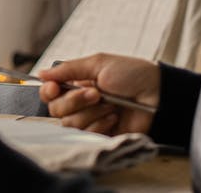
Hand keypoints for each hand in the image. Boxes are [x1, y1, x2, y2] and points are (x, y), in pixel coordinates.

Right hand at [37, 53, 159, 135]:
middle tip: (96, 93)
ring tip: (110, 104)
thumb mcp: (98, 63)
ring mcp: (90, 120)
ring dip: (91, 113)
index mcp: (77, 84)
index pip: (50, 93)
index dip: (48, 92)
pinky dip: (100, 125)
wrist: (158, 94)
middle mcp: (80, 103)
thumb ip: (69, 69)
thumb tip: (42, 73)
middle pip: (56, 110)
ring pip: (70, 124)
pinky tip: (114, 117)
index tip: (54, 88)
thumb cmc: (132, 74)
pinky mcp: (101, 135)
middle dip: (75, 101)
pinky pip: (87, 135)